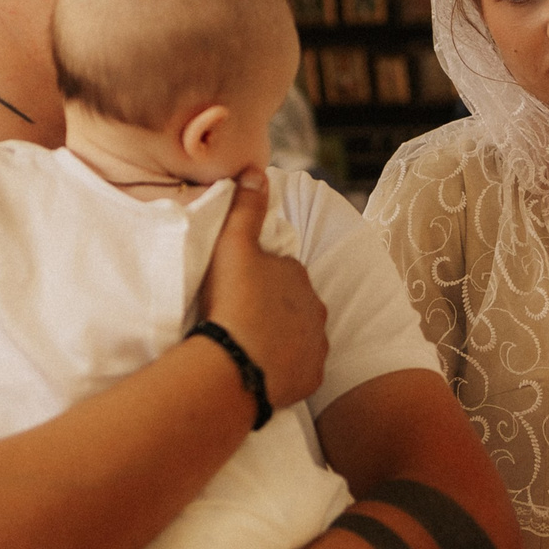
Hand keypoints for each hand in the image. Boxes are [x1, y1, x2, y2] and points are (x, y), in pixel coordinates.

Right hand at [198, 169, 326, 409]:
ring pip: (298, 337)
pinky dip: (284, 369)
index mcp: (298, 275)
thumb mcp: (233, 245)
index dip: (259, 278)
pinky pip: (299, 370)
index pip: (281, 270)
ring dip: (280, 339)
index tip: (237, 290)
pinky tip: (261, 369)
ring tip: (249, 346)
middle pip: (293, 304)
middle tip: (241, 318)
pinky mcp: (311, 378)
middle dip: (273, 308)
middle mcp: (316, 308)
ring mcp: (316, 346)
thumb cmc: (231, 301)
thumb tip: (255, 170)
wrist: (234, 363)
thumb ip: (246, 207)